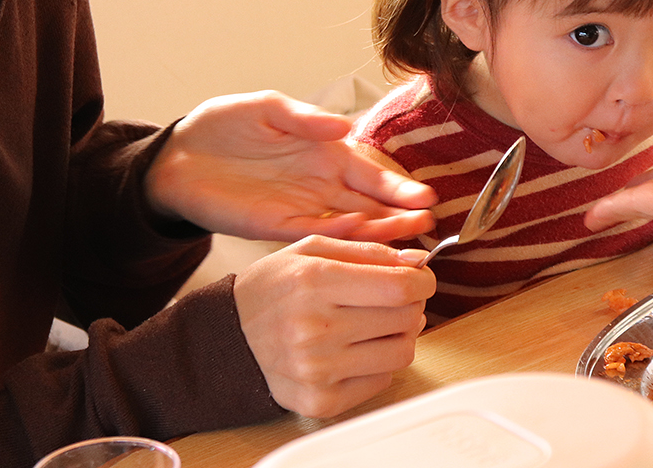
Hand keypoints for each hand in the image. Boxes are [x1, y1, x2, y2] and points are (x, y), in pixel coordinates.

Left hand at [145, 91, 436, 242]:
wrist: (177, 155)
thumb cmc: (223, 126)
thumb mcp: (266, 108)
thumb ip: (304, 118)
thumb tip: (344, 125)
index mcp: (324, 154)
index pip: (370, 173)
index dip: (398, 186)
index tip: (426, 195)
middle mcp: (319, 185)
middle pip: (369, 204)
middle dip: (399, 213)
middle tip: (428, 221)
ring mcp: (300, 208)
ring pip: (349, 225)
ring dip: (378, 231)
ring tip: (410, 235)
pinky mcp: (274, 227)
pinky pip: (312, 233)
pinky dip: (336, 236)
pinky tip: (360, 235)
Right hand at [233, 236, 434, 417]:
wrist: (230, 336)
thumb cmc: (273, 287)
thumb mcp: (311, 249)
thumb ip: (367, 251)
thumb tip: (416, 262)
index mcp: (314, 281)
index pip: (398, 287)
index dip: (422, 281)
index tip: (420, 278)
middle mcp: (315, 329)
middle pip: (405, 318)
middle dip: (410, 304)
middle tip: (393, 299)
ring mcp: (318, 370)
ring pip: (400, 353)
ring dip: (399, 335)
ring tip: (377, 324)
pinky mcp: (320, 401)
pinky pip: (381, 382)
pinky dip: (378, 363)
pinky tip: (357, 349)